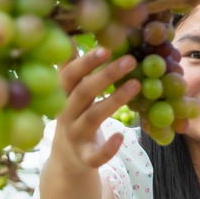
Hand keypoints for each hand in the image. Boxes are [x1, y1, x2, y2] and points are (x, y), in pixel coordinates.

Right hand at [50, 47, 139, 170]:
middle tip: (130, 60)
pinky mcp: (84, 158)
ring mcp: (74, 137)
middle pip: (83, 93)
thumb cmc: (74, 116)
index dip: (85, 62)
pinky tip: (122, 135)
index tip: (106, 49)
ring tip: (137, 85)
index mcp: (62, 95)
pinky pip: (94, 155)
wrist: (66, 161)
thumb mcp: (68, 93)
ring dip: (114, 101)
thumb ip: (70, 68)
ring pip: (92, 118)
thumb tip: (70, 37)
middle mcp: (65, 114)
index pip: (69, 75)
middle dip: (105, 76)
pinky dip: (107, 148)